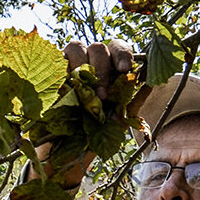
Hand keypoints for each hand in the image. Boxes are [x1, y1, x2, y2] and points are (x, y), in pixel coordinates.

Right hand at [28, 39, 140, 186]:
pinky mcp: (49, 73)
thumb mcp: (118, 121)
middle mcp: (90, 62)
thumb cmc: (94, 133)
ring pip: (76, 47)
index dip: (122, 54)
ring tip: (83, 91)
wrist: (64, 152)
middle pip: (99, 47)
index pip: (118, 49)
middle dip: (102, 68)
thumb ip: (133, 102)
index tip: (124, 70)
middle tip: (101, 94)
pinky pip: (55, 59)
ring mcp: (68, 65)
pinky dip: (61, 68)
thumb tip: (150, 82)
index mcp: (110, 69)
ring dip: (82, 65)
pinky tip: (65, 84)